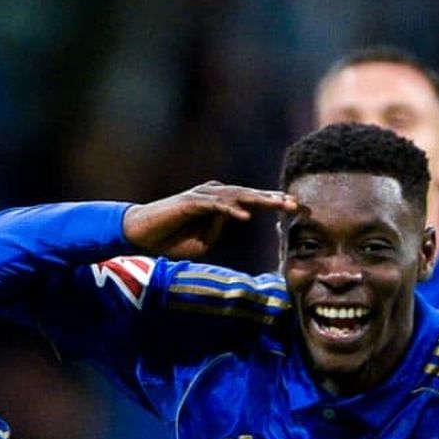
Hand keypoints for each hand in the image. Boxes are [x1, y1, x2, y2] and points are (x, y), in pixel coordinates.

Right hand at [122, 183, 297, 258]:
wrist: (140, 234)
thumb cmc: (170, 239)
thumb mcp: (202, 243)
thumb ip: (218, 231)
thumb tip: (233, 218)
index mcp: (221, 205)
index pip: (252, 203)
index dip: (274, 205)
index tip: (297, 210)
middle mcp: (214, 195)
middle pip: (250, 195)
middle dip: (275, 200)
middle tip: (297, 205)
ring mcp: (203, 196)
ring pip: (237, 196)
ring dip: (259, 201)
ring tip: (280, 205)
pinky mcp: (190, 201)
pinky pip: (215, 205)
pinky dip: (231, 209)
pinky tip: (245, 216)